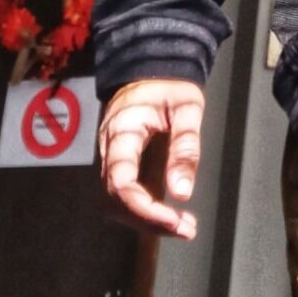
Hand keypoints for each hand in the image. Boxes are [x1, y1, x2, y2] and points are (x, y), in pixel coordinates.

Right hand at [98, 78, 204, 239]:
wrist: (150, 66)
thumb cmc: (170, 84)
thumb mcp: (187, 107)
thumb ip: (185, 147)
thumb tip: (181, 193)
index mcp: (122, 131)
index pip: (120, 182)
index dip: (144, 209)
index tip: (175, 221)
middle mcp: (110, 149)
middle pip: (115, 200)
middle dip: (148, 221)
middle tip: (186, 229)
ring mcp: (112, 158)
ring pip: (117, 203)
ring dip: (147, 220)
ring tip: (185, 227)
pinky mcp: (121, 164)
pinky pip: (125, 195)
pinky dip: (146, 211)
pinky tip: (172, 216)